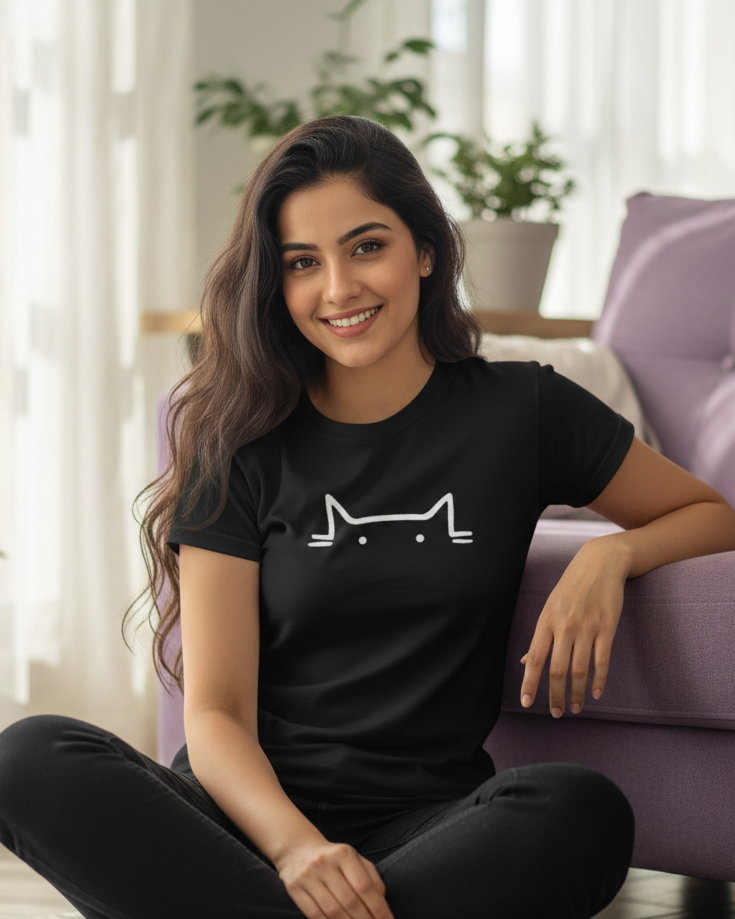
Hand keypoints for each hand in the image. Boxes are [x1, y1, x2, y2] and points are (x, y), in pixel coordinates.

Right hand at [275, 839, 394, 918]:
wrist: (298, 849)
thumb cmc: (334, 858)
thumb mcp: (354, 859)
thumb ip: (371, 878)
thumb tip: (382, 903)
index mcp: (343, 853)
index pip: (364, 886)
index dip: (378, 908)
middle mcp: (324, 862)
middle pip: (350, 901)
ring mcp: (307, 876)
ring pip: (333, 911)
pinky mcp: (294, 888)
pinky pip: (315, 915)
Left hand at [520, 536, 628, 716]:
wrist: (600, 563)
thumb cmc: (570, 587)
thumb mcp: (549, 608)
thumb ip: (540, 637)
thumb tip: (526, 662)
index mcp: (546, 621)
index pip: (535, 658)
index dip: (530, 683)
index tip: (526, 703)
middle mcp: (564, 626)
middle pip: (557, 670)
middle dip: (555, 696)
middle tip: (555, 714)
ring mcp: (587, 628)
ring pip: (579, 670)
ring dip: (576, 694)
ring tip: (575, 709)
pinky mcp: (607, 628)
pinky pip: (602, 661)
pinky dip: (599, 680)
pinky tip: (597, 694)